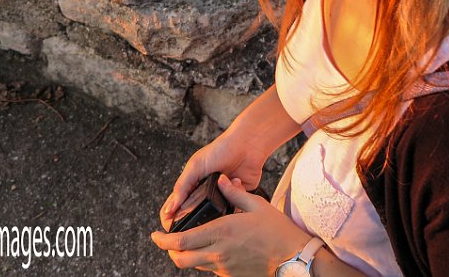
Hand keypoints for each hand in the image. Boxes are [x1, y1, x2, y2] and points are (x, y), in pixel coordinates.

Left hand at [152, 175, 309, 275]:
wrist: (292, 258)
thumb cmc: (277, 231)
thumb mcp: (257, 205)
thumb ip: (235, 194)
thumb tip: (221, 181)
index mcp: (221, 231)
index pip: (181, 240)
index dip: (163, 239)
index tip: (156, 235)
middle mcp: (218, 252)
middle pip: (180, 259)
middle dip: (169, 250)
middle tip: (167, 242)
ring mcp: (223, 267)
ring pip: (193, 265)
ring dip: (186, 255)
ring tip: (190, 243)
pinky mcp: (230, 275)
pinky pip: (209, 269)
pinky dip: (204, 260)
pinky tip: (213, 249)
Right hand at [159, 133, 263, 230]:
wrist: (248, 143)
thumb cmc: (221, 149)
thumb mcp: (196, 165)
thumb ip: (182, 186)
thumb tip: (169, 210)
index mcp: (192, 185)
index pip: (176, 207)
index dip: (171, 219)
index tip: (172, 228)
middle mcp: (206, 194)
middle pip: (196, 216)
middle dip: (198, 217)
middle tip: (203, 213)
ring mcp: (222, 197)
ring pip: (216, 216)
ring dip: (219, 207)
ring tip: (222, 191)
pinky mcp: (238, 198)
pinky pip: (235, 209)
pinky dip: (236, 198)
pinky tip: (236, 180)